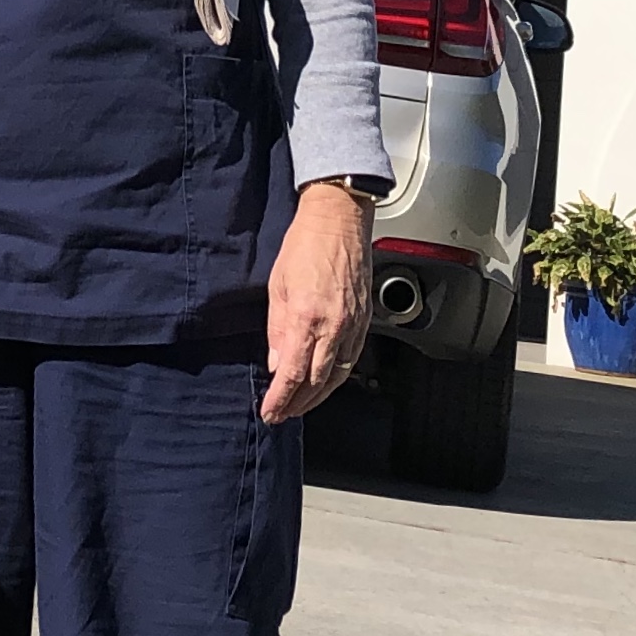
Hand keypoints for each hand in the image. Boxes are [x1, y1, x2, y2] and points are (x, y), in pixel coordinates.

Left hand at [261, 181, 372, 423]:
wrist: (338, 220)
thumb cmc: (304, 245)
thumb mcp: (277, 286)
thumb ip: (276, 329)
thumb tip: (276, 362)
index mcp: (306, 318)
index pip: (291, 374)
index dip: (280, 399)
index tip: (270, 412)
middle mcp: (334, 327)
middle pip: (316, 382)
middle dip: (297, 404)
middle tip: (282, 415)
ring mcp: (353, 325)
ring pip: (338, 376)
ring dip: (318, 396)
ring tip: (301, 406)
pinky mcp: (365, 320)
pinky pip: (352, 359)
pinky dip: (337, 377)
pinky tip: (326, 382)